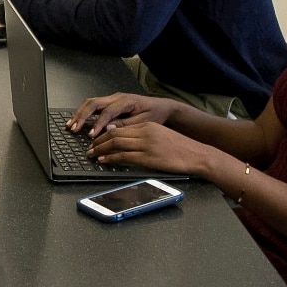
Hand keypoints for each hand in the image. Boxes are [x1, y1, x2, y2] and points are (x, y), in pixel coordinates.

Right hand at [68, 93, 176, 136]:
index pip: (108, 111)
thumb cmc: (155, 114)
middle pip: (93, 103)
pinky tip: (77, 121)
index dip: (98, 123)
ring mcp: (112, 98)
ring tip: (70, 125)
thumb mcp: (144, 122)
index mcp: (126, 101)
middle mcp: (116, 97)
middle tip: (73, 128)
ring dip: (79, 113)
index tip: (92, 135)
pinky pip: (93, 105)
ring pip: (90, 102)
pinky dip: (84, 113)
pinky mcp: (110, 102)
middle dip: (81, 116)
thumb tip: (109, 129)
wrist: (161, 107)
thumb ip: (126, 125)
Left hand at [87, 122, 210, 175]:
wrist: (197, 155)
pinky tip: (104, 160)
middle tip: (90, 147)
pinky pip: (123, 156)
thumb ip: (144, 135)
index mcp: (148, 126)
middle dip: (99, 141)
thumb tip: (125, 139)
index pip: (120, 127)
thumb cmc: (181, 148)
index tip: (97, 139)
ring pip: (116, 144)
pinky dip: (110, 158)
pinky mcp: (147, 157)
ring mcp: (146, 145)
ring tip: (93, 154)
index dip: (105, 134)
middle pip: (115, 134)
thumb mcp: (160, 135)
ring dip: (101, 149)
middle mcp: (145, 132)